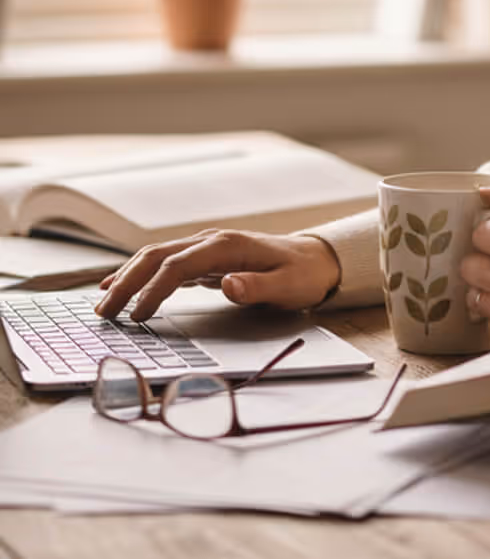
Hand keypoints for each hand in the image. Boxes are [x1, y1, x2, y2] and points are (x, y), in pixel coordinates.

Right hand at [94, 229, 340, 321]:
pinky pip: (166, 265)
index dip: (153, 290)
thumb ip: (257, 286)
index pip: (177, 267)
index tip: (137, 317)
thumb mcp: (288, 285)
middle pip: (157, 257)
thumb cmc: (303, 274)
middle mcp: (211, 241)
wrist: (317, 259)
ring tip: (103, 304)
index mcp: (227, 246)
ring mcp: (207, 248)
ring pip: (156, 257)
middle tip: (103, 312)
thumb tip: (226, 284)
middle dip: (127, 281)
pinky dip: (141, 275)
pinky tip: (123, 287)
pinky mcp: (207, 259)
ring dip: (128, 277)